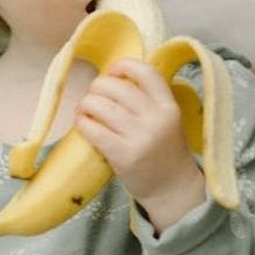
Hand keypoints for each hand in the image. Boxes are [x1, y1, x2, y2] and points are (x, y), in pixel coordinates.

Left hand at [74, 58, 204, 232]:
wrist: (171, 188)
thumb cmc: (164, 151)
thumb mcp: (167, 121)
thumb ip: (148, 101)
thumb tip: (112, 78)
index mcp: (169, 106)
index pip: (147, 73)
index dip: (125, 66)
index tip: (113, 71)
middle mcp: (156, 119)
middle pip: (117, 88)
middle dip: (98, 86)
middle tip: (94, 95)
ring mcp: (140, 138)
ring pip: (101, 106)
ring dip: (86, 103)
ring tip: (85, 109)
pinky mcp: (123, 156)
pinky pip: (94, 130)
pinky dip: (83, 122)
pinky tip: (82, 123)